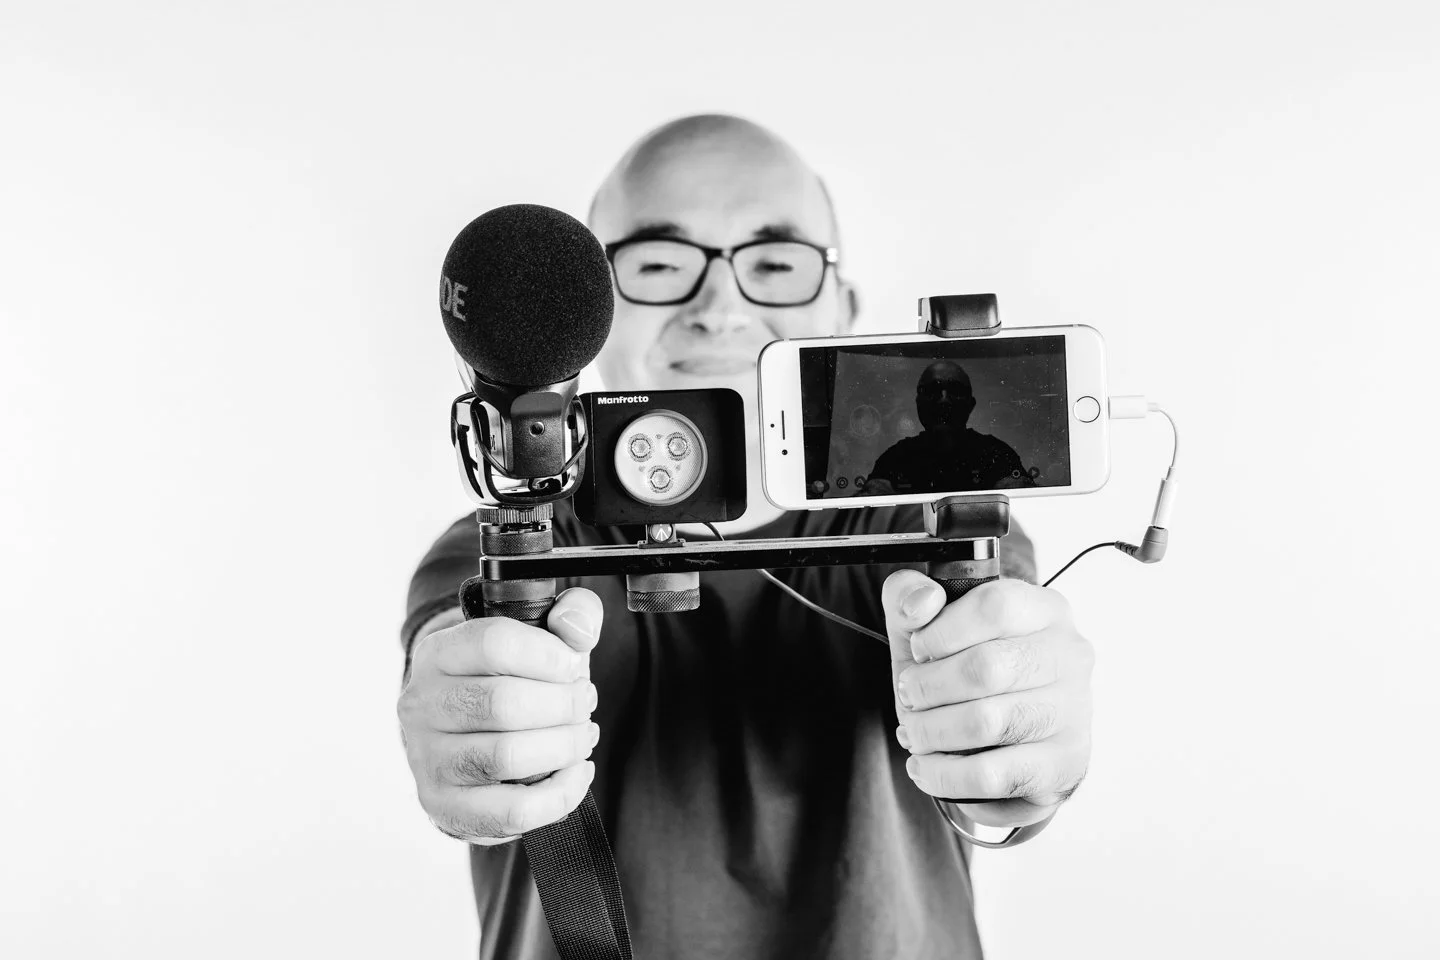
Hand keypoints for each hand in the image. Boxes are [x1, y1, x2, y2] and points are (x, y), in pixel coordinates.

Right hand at [397, 588, 602, 844]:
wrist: (467, 739)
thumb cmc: (510, 682)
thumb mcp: (538, 638)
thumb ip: (571, 616)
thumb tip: (577, 626)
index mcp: (438, 653)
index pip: (493, 642)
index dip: (548, 654)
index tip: (574, 666)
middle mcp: (422, 705)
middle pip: (503, 703)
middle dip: (563, 705)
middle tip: (584, 704)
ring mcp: (428, 760)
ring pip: (505, 757)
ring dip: (562, 747)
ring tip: (582, 736)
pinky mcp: (446, 806)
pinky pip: (511, 810)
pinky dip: (559, 794)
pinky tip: (577, 772)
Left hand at [882, 570, 1092, 827]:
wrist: (1002, 742)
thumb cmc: (964, 673)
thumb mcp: (928, 628)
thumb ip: (909, 597)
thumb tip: (921, 602)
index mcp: (1043, 610)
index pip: (995, 606)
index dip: (941, 631)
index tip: (918, 649)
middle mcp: (1068, 657)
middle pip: (987, 668)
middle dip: (929, 686)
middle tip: (909, 695)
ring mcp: (1072, 713)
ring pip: (986, 723)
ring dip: (931, 731)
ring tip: (914, 731)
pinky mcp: (1062, 766)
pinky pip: (991, 775)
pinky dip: (943, 773)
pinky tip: (925, 765)